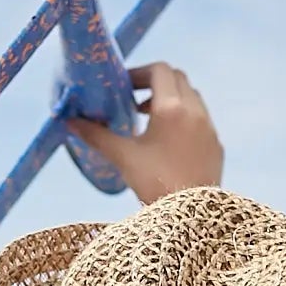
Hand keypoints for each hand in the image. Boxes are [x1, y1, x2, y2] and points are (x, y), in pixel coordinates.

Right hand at [68, 61, 223, 203]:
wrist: (190, 216)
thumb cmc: (153, 183)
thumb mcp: (122, 156)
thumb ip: (96, 135)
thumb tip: (69, 122)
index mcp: (171, 107)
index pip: (160, 70)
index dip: (140, 73)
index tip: (124, 87)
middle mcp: (195, 111)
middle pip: (178, 78)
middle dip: (155, 84)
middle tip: (134, 100)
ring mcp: (210, 127)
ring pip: (192, 97)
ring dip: (171, 99)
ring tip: (150, 120)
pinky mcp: (216, 144)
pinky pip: (201, 119)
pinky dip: (185, 118)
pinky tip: (169, 141)